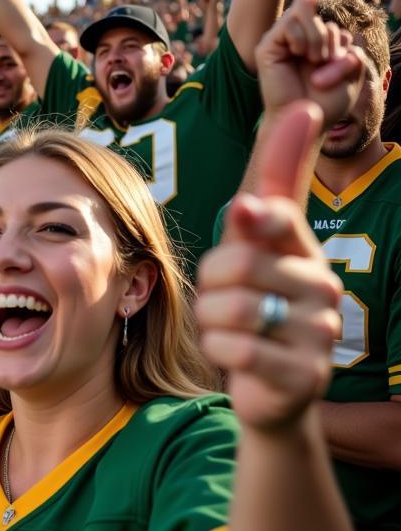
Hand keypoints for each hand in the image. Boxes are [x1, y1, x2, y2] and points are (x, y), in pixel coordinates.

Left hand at [197, 103, 342, 429]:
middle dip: (211, 283)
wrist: (269, 390)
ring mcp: (319, 329)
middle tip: (224, 301)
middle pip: (237, 260)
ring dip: (212, 320)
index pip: (286, 205)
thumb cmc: (250, 313)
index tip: (281, 140)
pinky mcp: (305, 373)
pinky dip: (221, 351)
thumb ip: (256, 207)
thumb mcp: (245, 256)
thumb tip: (278, 148)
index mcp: (299, 247)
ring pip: (233, 306)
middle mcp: (320, 281)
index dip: (278, 175)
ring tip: (229, 329)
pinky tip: (235, 355)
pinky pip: (237, 348)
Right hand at [255, 0, 367, 130]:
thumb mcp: (352, 65)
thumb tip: (311, 1)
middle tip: (324, 60)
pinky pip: (288, 23)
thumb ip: (343, 35)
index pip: (329, 19)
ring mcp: (280, 43)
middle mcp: (295, 41)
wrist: (308, 120)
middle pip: (313, 6)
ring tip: (314, 59)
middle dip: (329, 34)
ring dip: (317, 36)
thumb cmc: (327, 101)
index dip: (340, 38)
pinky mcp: (266, 48)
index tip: (337, 64)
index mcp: (313, 45)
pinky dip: (302, 38)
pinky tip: (301, 55)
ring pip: (302, 9)